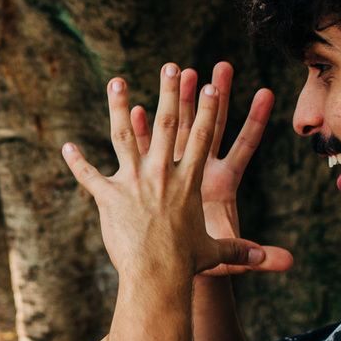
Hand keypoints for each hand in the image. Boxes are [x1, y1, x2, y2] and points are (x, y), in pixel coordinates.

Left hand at [63, 63, 284, 277]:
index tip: (211, 86)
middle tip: (172, 65)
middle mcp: (161, 174)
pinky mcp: (108, 198)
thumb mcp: (216, 254)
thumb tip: (274, 261)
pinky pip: (89, 176)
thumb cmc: (187, 264)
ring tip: (116, 81)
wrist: (156, 274)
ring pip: (123, 137)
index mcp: (189, 181)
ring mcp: (133, 182)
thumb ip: (241, 251)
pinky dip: (77, 162)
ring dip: (118, 107)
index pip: (202, 138)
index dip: (208, 110)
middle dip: (170, 92)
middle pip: (166, 125)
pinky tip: (66, 147)